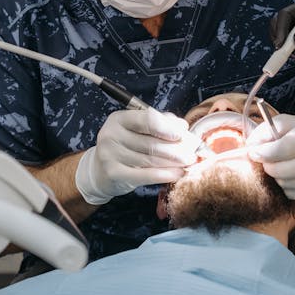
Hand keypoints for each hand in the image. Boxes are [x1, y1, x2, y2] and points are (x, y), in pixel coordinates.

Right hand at [75, 108, 196, 204]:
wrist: (101, 169)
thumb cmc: (126, 145)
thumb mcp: (138, 129)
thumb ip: (160, 122)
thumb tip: (182, 126)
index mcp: (119, 118)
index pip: (147, 119)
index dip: (168, 127)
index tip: (183, 134)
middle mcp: (111, 135)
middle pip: (151, 142)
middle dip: (177, 148)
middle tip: (193, 152)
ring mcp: (110, 155)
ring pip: (150, 160)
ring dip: (174, 162)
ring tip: (189, 162)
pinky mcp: (114, 173)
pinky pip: (146, 175)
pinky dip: (165, 175)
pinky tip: (179, 174)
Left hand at [247, 114, 294, 201]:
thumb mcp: (285, 124)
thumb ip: (265, 131)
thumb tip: (251, 146)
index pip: (282, 149)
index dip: (263, 153)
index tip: (254, 153)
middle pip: (282, 171)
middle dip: (269, 167)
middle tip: (268, 161)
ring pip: (286, 185)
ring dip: (278, 178)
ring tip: (284, 167)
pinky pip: (294, 194)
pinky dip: (288, 187)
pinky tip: (292, 176)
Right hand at [269, 0, 294, 80]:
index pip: (286, 14)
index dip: (280, 28)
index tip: (280, 45)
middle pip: (280, 23)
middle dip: (277, 37)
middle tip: (279, 53)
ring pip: (282, 35)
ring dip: (281, 46)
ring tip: (290, 57)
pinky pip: (289, 45)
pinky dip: (288, 52)